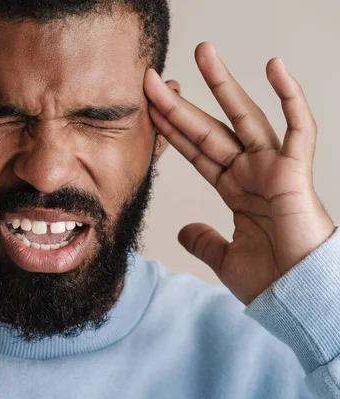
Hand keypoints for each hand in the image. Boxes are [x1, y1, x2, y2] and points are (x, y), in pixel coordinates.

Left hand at [144, 42, 334, 303]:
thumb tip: (183, 230)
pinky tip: (274, 66)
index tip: (147, 108)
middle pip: (208, 128)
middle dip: (179, 103)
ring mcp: (272, 168)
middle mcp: (250, 173)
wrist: (295, 299)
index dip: (170, 129)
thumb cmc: (270, 281)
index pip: (195, 151)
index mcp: (233, 190)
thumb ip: (203, 240)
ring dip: (222, 84)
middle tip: (152, 77)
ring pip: (243, 117)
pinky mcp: (295, 171)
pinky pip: (298, 127)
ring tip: (202, 53)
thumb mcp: (223, 257)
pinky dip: (289, 96)